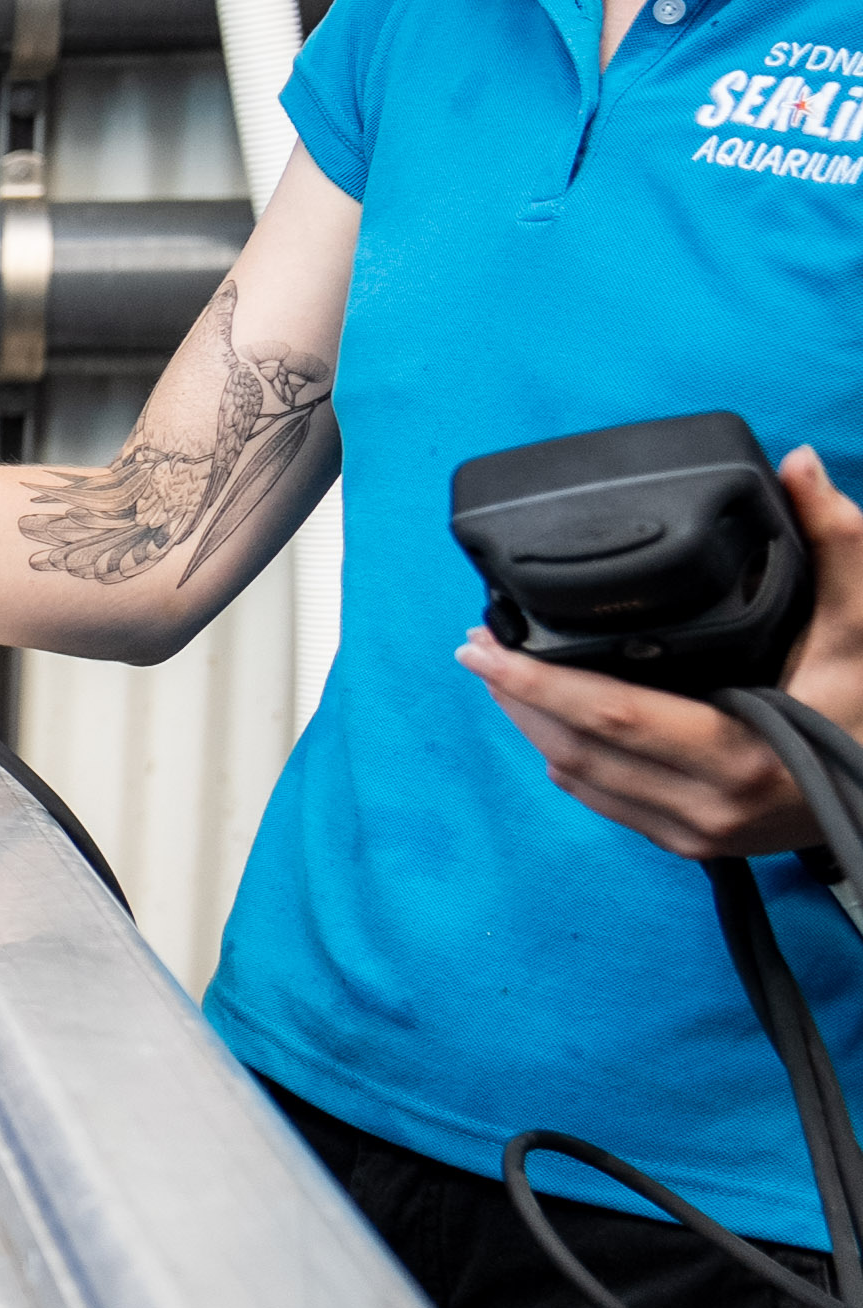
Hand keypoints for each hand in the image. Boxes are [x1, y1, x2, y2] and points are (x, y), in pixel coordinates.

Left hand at [463, 444, 862, 861]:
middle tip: (479, 645)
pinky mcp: (692, 843)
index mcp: (741, 754)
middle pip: (575, 751)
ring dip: (531, 727)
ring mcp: (697, 832)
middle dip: (516, 697)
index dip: (535, 681)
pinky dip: (567, 760)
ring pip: (580, 781)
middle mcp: (708, 804)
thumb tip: (802, 464)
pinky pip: (606, 802)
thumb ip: (838, 544)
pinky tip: (549, 723)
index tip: (482, 644)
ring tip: (501, 674)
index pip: (609, 717)